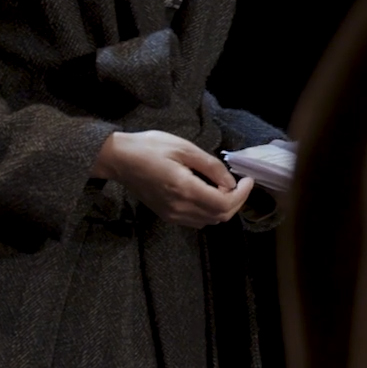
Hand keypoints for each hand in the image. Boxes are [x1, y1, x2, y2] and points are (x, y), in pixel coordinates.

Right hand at [92, 130, 254, 228]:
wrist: (118, 159)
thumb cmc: (150, 147)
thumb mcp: (185, 148)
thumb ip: (211, 167)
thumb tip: (231, 182)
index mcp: (184, 189)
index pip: (224, 204)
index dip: (242, 195)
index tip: (248, 180)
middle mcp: (179, 208)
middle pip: (220, 216)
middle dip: (236, 201)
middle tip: (241, 183)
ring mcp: (171, 215)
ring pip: (209, 220)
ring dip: (223, 207)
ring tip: (226, 187)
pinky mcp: (166, 215)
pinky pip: (196, 220)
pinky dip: (209, 210)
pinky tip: (208, 194)